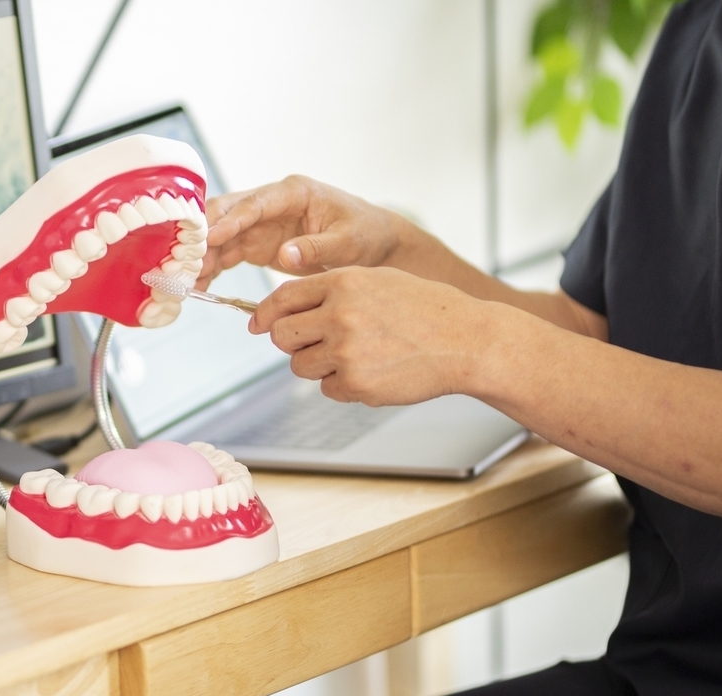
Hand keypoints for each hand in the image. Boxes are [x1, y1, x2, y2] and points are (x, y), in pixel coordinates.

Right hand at [199, 175, 419, 287]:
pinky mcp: (258, 244)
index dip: (230, 220)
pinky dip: (213, 268)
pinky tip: (200, 286)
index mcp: (293, 193)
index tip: (209, 237)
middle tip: (185, 259)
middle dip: (204, 235)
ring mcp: (261, 224)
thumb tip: (287, 255)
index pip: (254, 204)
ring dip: (203, 255)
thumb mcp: (348, 242)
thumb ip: (317, 247)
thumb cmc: (365, 234)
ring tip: (187, 279)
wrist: (374, 245)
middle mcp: (271, 204)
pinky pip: (228, 253)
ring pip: (221, 235)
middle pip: (227, 213)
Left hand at [250, 266, 493, 405]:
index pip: (281, 298)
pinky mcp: (357, 384)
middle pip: (282, 335)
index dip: (264, 314)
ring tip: (352, 356)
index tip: (257, 324)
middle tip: (313, 343)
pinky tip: (372, 370)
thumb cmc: (422, 308)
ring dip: (316, 365)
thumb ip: (328, 291)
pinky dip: (342, 385)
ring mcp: (347, 352)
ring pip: (300, 366)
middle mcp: (339, 315)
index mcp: (341, 283)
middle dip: (290, 342)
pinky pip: (327, 389)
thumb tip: (279, 311)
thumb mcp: (374, 281)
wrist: (464, 340)